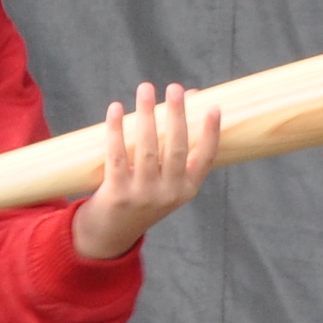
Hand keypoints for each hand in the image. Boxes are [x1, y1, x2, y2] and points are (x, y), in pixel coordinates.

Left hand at [74, 82, 220, 260]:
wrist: (110, 234)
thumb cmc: (142, 196)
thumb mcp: (165, 180)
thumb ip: (174, 144)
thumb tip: (190, 96)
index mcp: (187, 190)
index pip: (206, 158)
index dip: (212, 133)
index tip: (213, 106)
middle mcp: (169, 194)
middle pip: (176, 148)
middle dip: (177, 115)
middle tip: (175, 87)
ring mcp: (144, 196)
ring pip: (148, 149)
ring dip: (147, 115)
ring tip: (146, 88)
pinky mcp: (118, 194)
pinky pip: (117, 156)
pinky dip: (116, 130)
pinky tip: (116, 108)